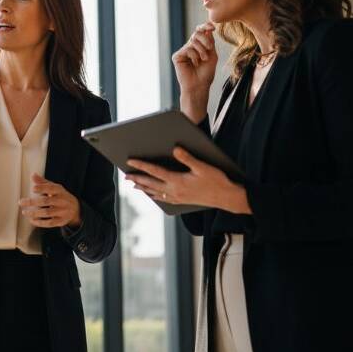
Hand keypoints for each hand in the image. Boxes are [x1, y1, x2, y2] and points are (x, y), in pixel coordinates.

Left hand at [19, 174, 81, 228]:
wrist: (76, 209)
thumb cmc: (60, 196)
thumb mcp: (54, 188)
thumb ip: (43, 182)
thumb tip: (32, 175)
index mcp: (59, 191)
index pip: (51, 188)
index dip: (42, 188)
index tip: (32, 188)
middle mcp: (61, 201)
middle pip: (46, 201)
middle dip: (32, 202)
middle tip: (21, 202)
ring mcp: (62, 211)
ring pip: (47, 213)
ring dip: (34, 213)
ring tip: (24, 212)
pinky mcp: (61, 221)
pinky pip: (50, 223)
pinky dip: (40, 222)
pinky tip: (32, 220)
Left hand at [124, 147, 250, 213]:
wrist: (227, 198)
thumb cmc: (217, 181)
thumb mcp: (203, 166)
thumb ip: (187, 158)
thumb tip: (175, 149)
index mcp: (178, 181)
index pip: (155, 171)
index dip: (141, 165)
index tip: (130, 161)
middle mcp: (175, 191)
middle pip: (151, 183)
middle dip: (137, 179)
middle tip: (125, 175)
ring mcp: (178, 198)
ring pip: (155, 192)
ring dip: (144, 188)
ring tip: (134, 185)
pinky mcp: (182, 201)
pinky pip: (163, 198)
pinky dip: (155, 195)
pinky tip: (152, 194)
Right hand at [172, 22, 217, 122]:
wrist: (199, 86)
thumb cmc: (206, 73)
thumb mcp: (212, 55)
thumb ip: (210, 42)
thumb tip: (208, 29)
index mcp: (199, 45)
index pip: (200, 32)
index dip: (205, 26)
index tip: (212, 27)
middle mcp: (190, 47)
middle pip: (197, 33)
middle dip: (205, 39)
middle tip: (210, 48)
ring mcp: (183, 51)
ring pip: (193, 41)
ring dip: (201, 50)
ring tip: (203, 60)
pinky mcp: (177, 56)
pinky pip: (187, 49)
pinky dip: (194, 56)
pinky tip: (194, 64)